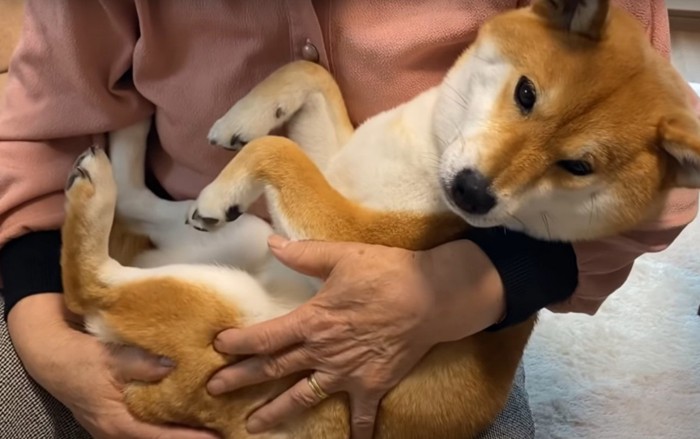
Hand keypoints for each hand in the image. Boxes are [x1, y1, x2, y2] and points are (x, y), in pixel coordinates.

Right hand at [7, 293, 218, 438]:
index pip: (161, 438)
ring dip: (180, 430)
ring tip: (213, 421)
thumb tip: (174, 366)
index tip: (216, 437)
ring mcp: (117, 428)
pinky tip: (188, 410)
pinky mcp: (118, 418)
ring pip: (155, 435)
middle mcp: (117, 432)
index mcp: (117, 423)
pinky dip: (168, 421)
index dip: (190, 438)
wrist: (49, 356)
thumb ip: (142, 363)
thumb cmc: (77, 359)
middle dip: (191, 437)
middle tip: (223, 429)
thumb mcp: (109, 357)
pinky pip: (148, 425)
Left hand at [207, 235, 505, 438]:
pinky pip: (361, 416)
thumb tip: (271, 242)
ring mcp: (346, 374)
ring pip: (303, 397)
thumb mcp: (342, 257)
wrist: (431, 297)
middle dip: (241, 379)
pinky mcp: (372, 385)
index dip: (239, 342)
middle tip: (215, 389)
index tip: (218, 347)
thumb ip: (304, 254)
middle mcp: (323, 352)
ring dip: (276, 411)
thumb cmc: (386, 273)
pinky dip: (355, 432)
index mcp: (313, 321)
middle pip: (274, 369)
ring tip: (252, 426)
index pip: (266, 336)